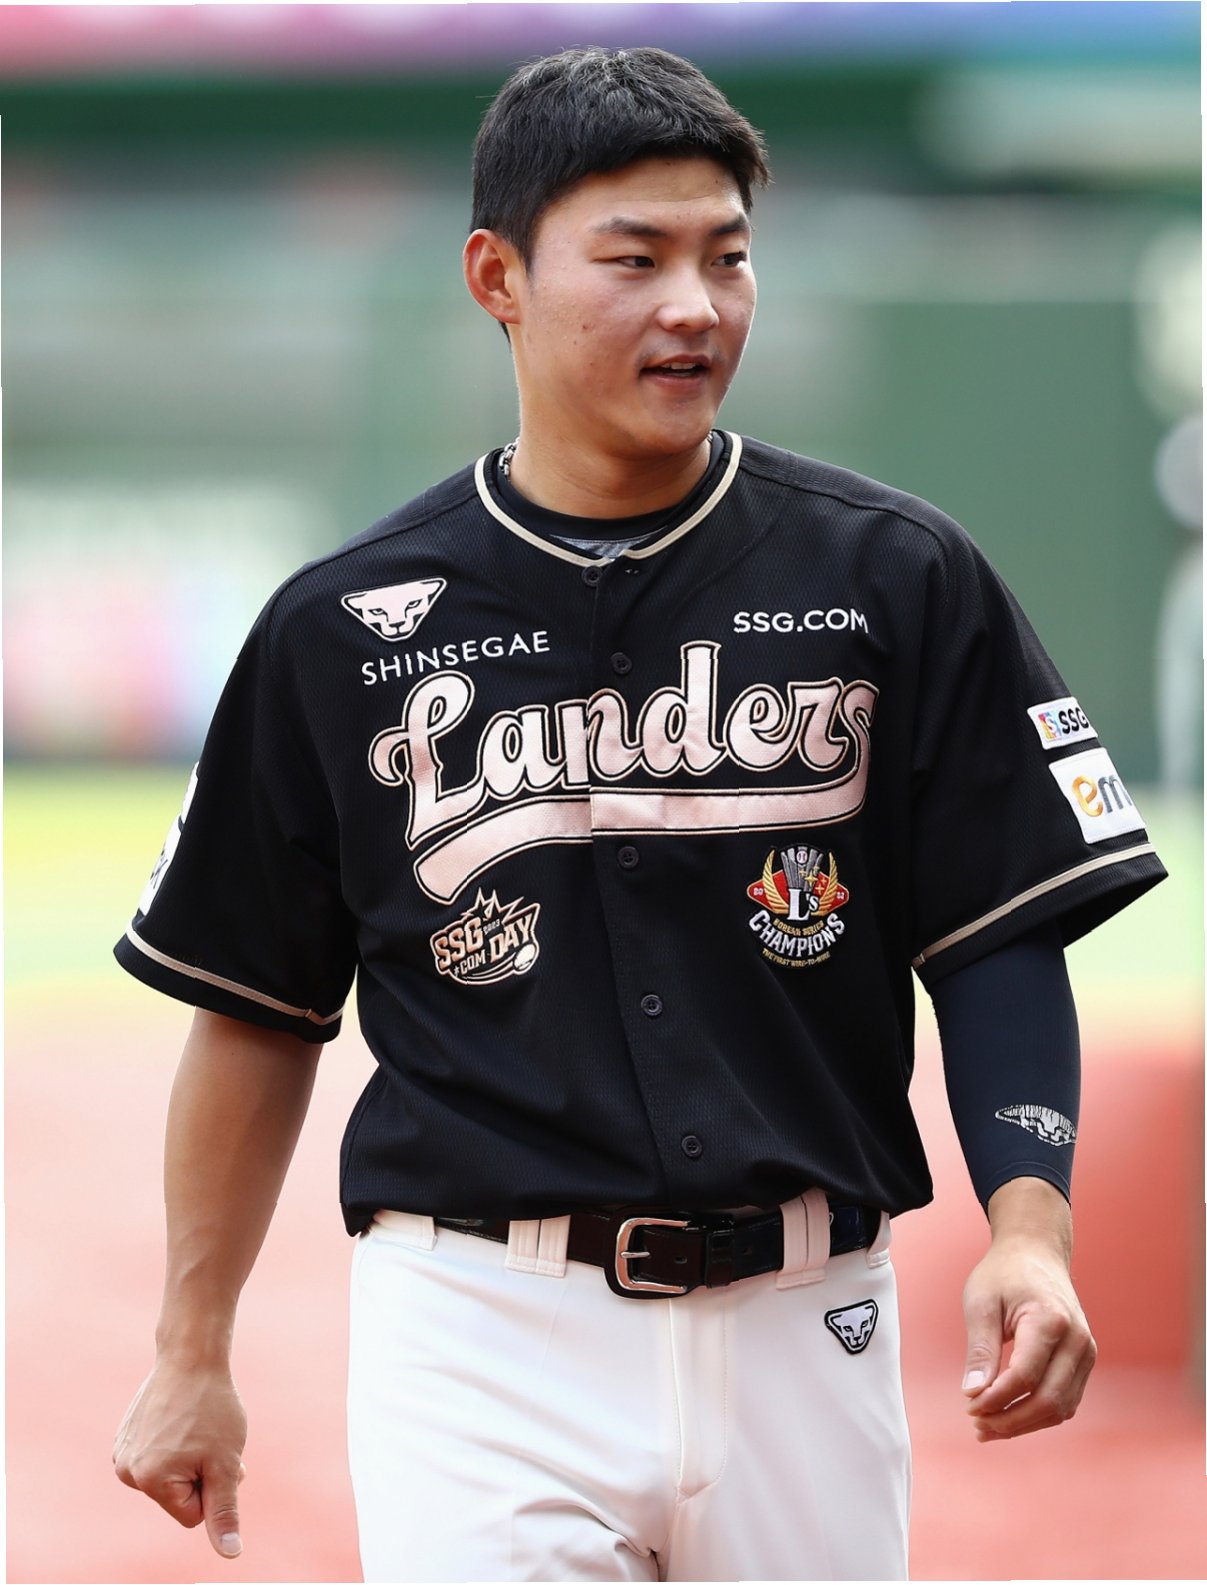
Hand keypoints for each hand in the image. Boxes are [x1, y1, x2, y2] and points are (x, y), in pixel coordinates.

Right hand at [114, 1359, 247, 1556]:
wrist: (191, 1355)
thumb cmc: (213, 1407)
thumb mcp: (226, 1463)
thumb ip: (224, 1511)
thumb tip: (230, 1554)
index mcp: (150, 1481)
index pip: (193, 1515)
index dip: (213, 1486)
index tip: (215, 1453)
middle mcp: (127, 1471)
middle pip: (179, 1498)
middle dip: (201, 1475)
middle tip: (211, 1439)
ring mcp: (123, 1453)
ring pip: (169, 1479)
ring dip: (189, 1461)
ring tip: (195, 1427)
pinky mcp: (125, 1437)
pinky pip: (158, 1459)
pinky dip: (174, 1446)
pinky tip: (179, 1419)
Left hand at [960, 1232, 1096, 1440]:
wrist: (1036, 1253)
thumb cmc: (1004, 1274)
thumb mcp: (981, 1302)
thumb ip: (980, 1349)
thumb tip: (973, 1394)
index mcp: (1051, 1320)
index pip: (1025, 1376)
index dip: (996, 1398)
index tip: (969, 1405)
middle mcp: (1077, 1340)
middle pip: (1048, 1400)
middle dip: (1011, 1420)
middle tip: (976, 1425)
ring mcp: (1086, 1352)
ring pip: (1060, 1407)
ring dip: (1024, 1424)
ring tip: (988, 1427)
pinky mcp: (1084, 1362)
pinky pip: (1065, 1400)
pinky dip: (1037, 1415)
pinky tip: (1008, 1416)